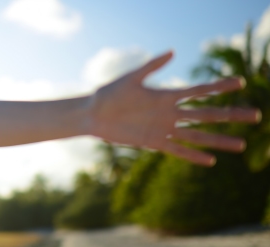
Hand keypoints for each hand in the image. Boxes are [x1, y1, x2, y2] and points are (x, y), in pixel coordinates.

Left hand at [87, 51, 260, 165]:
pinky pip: (177, 151)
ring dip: (218, 139)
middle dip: (230, 115)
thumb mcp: (131, 78)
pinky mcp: (152, 143)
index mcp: (165, 95)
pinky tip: (210, 161)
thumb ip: (152, 67)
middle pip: (206, 114)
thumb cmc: (109, 93)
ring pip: (197, 135)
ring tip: (240, 144)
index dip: (218, 87)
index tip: (239, 82)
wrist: (93, 114)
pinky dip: (193, 156)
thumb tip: (173, 52)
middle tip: (255, 116)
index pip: (199, 91)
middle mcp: (169, 113)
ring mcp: (163, 129)